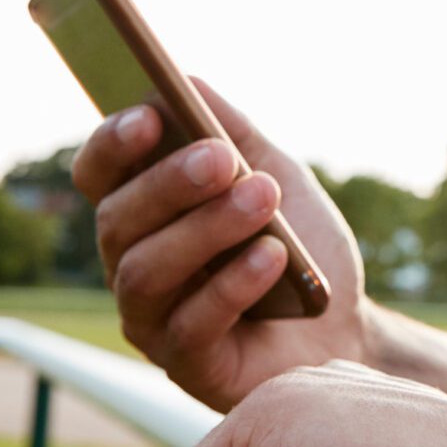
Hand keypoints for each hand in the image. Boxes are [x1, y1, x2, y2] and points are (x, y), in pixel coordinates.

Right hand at [72, 78, 368, 411]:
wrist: (347, 325)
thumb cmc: (301, 247)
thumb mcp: (276, 172)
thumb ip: (232, 130)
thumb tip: (187, 80)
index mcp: (143, 212)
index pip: (98, 174)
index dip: (112, 144)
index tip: (149, 114)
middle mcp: (132, 264)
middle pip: (117, 221)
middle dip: (169, 184)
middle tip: (223, 158)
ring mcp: (152, 320)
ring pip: (145, 272)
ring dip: (205, 229)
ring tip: (263, 199)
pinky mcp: (187, 366)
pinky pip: (191, 325)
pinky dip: (233, 284)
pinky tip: (272, 256)